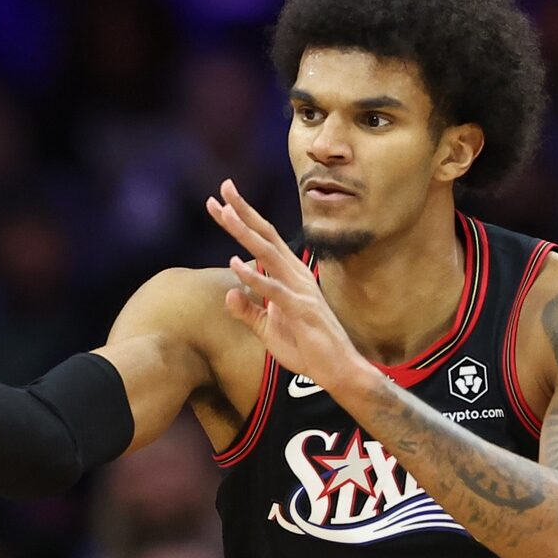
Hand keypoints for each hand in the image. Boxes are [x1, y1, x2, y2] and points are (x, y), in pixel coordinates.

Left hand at [205, 179, 366, 392]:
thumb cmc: (307, 348)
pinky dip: (254, 276)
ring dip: (244, 232)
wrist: (337, 370)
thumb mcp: (268, 330)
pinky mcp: (300, 310)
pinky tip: (235, 263)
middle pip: (265, 236)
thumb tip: (229, 294)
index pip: (263, 240)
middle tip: (222, 187)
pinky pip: (274, 290)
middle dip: (243, 211)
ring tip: (223, 213)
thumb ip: (249, 311)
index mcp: (289, 277)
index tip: (220, 200)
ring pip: (268, 254)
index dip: (243, 219)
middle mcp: (295, 276)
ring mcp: (299, 291)